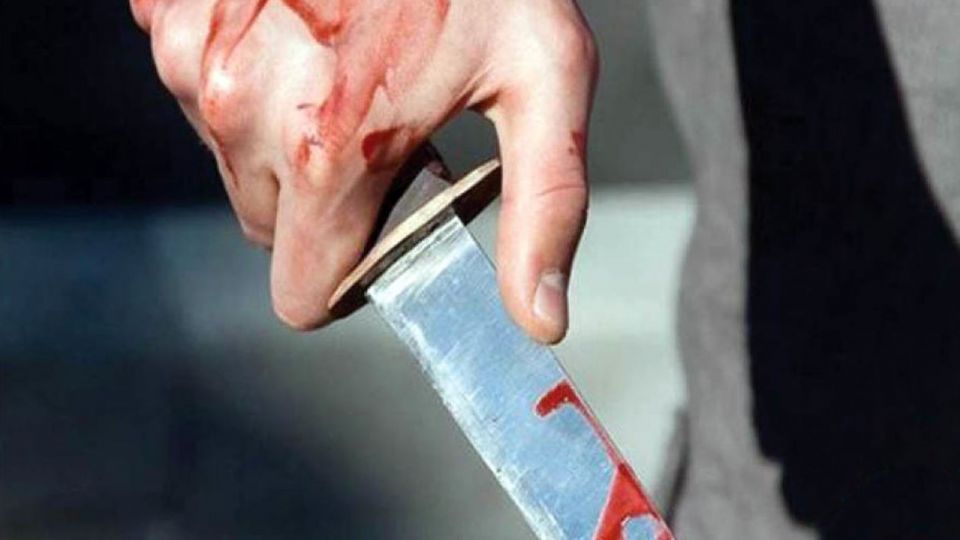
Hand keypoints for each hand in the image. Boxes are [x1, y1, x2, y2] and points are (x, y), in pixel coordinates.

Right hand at [132, 0, 596, 342]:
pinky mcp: (169, 15)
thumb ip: (546, 208)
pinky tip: (304, 31)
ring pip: (235, 164)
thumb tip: (540, 318)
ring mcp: (193, 59)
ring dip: (285, 139)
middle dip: (323, 204)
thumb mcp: (544, 76)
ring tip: (348, 66)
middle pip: (271, 229)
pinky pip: (205, 92)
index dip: (349, 276)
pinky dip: (253, 80)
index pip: (304, 295)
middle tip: (381, 129)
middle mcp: (242, 114)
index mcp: (330, 153)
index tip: (381, 232)